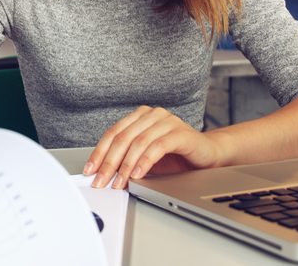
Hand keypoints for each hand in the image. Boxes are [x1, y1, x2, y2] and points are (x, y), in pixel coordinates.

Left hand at [82, 106, 227, 188]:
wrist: (207, 156)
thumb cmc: (176, 157)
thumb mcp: (145, 159)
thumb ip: (127, 161)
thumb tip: (104, 176)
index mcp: (140, 116)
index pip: (113, 133)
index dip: (99, 152)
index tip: (90, 170)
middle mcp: (152, 114)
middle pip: (123, 137)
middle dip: (109, 162)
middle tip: (102, 181)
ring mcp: (167, 121)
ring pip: (138, 142)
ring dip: (125, 165)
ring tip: (119, 182)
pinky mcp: (181, 133)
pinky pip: (158, 146)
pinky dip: (145, 161)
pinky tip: (138, 174)